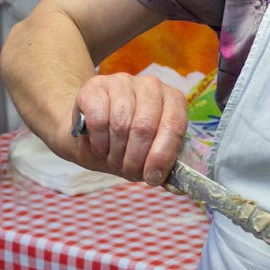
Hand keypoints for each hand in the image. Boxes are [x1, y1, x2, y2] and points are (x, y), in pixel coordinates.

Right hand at [72, 72, 188, 185]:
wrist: (90, 128)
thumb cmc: (126, 143)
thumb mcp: (149, 156)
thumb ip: (164, 169)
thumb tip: (179, 188)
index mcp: (173, 100)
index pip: (174, 127)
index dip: (162, 156)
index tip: (152, 177)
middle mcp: (151, 86)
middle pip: (145, 128)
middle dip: (135, 159)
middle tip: (129, 172)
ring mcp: (123, 82)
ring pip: (121, 125)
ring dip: (116, 153)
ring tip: (114, 160)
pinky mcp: (96, 86)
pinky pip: (98, 120)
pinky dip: (99, 142)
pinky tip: (100, 147)